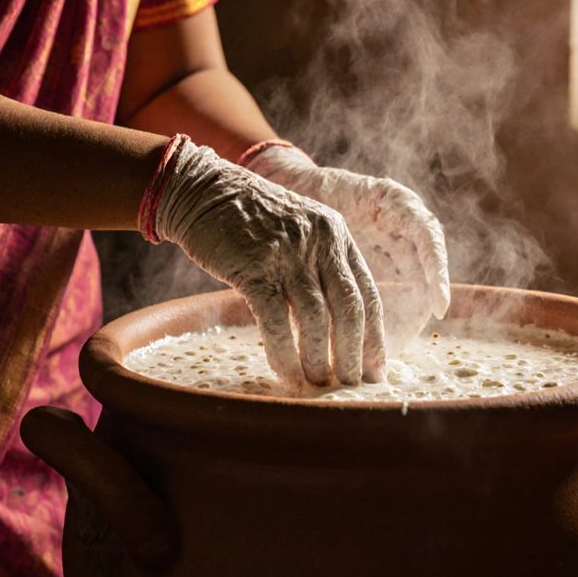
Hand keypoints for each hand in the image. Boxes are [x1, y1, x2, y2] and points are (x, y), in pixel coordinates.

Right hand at [148, 138, 385, 387]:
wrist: (201, 190)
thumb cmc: (249, 220)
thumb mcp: (299, 231)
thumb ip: (320, 266)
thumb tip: (336, 327)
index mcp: (337, 235)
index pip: (368, 294)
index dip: (375, 338)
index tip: (376, 371)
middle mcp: (320, 242)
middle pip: (349, 309)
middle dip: (353, 355)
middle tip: (351, 386)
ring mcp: (287, 254)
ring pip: (316, 319)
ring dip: (318, 359)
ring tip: (317, 385)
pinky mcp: (254, 268)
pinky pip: (276, 321)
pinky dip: (283, 353)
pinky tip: (285, 374)